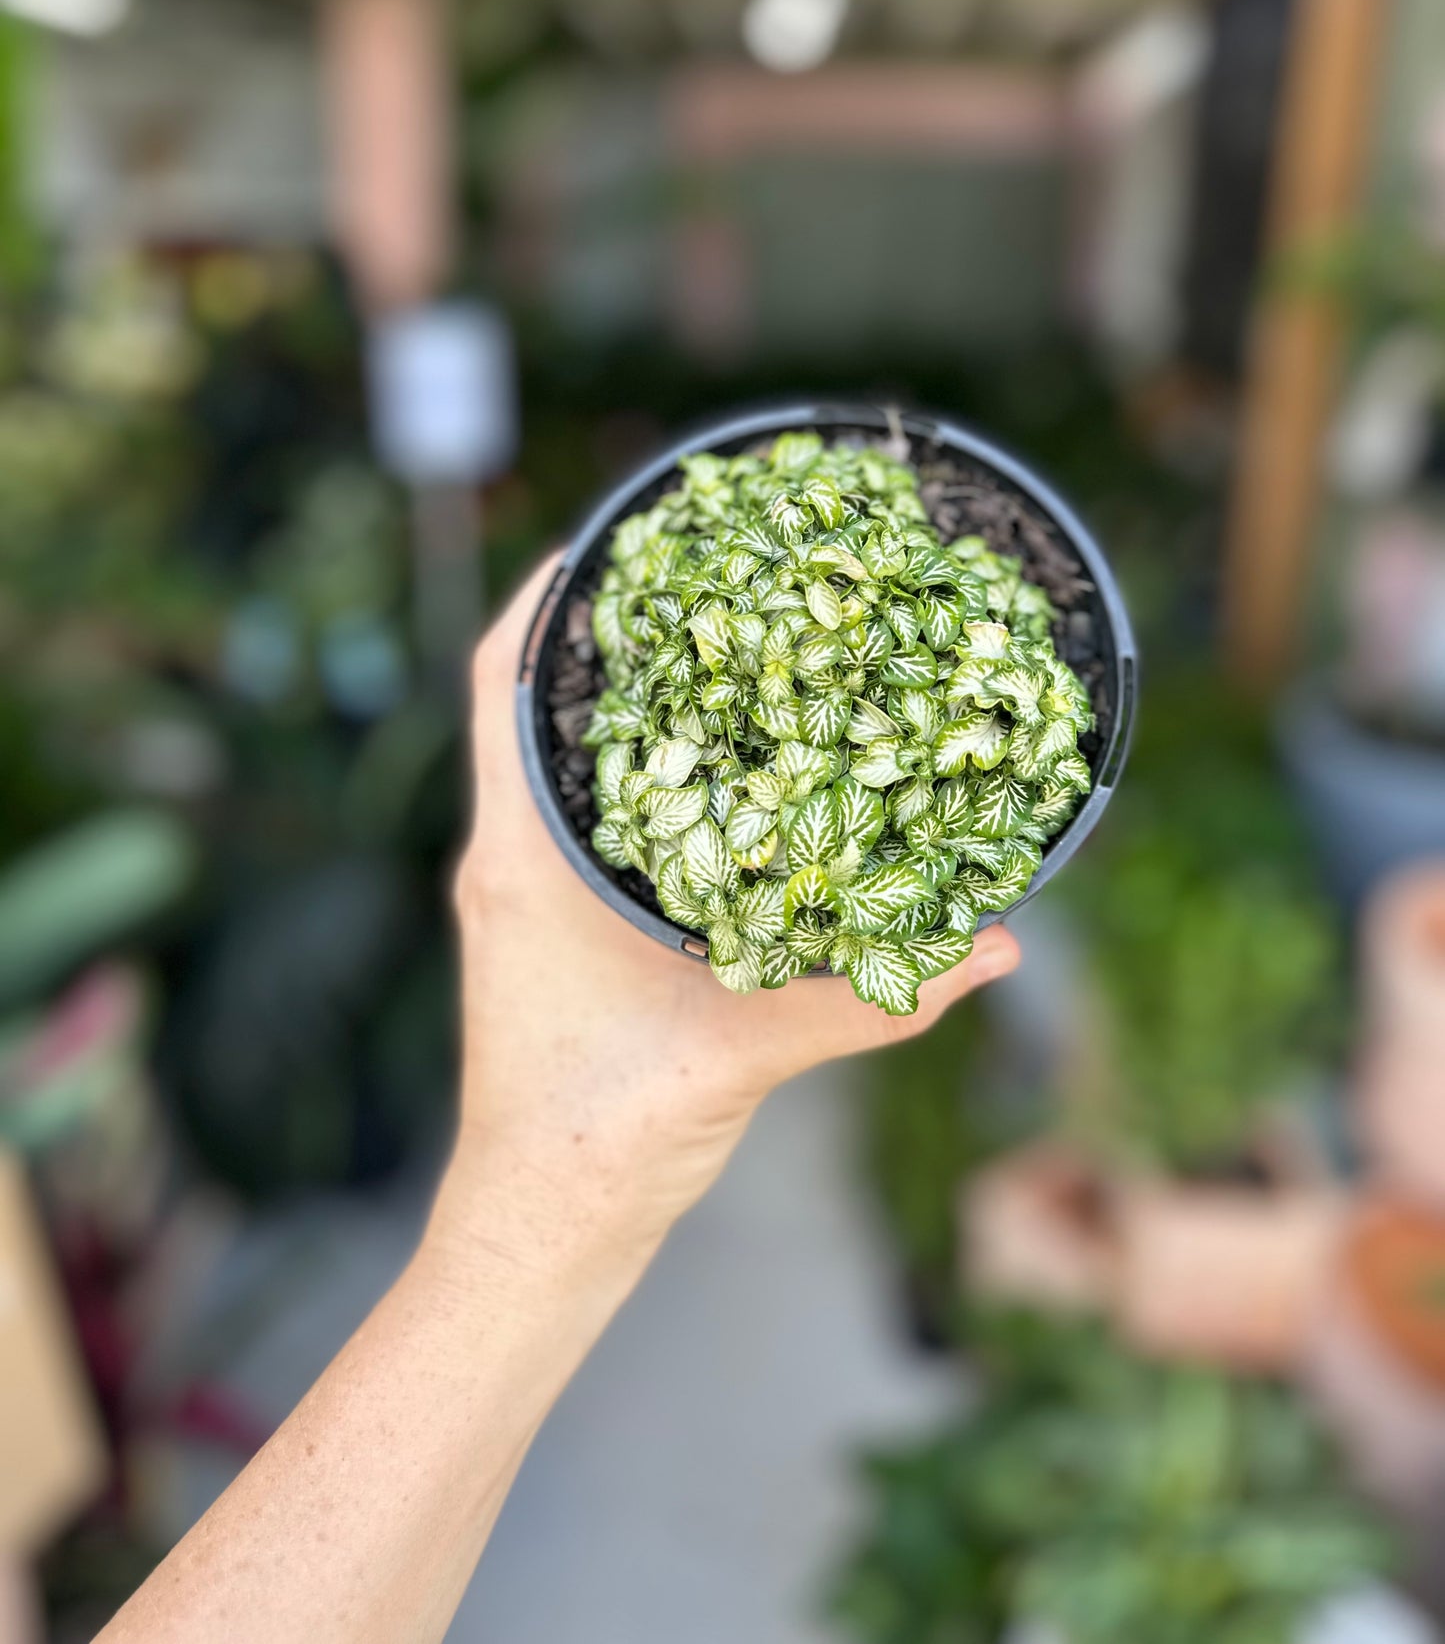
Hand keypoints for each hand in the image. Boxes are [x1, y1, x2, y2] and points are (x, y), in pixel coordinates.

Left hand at [434, 556, 1019, 1275]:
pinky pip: (582, 815)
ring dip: (617, 703)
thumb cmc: (600, 1145)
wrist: (541, 1234)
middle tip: (696, 582)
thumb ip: (867, 1002)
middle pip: (532, 706)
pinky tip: (716, 769)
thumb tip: (997, 949)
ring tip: (712, 650)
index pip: (498, 686)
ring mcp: (525, 896)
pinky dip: (637, 772)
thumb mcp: (740, 1057)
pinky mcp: (551, 930)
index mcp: (521, 863)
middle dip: (601, 636)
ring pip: (559, 762)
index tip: (608, 539)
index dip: (541, 600)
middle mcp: (508, 862)